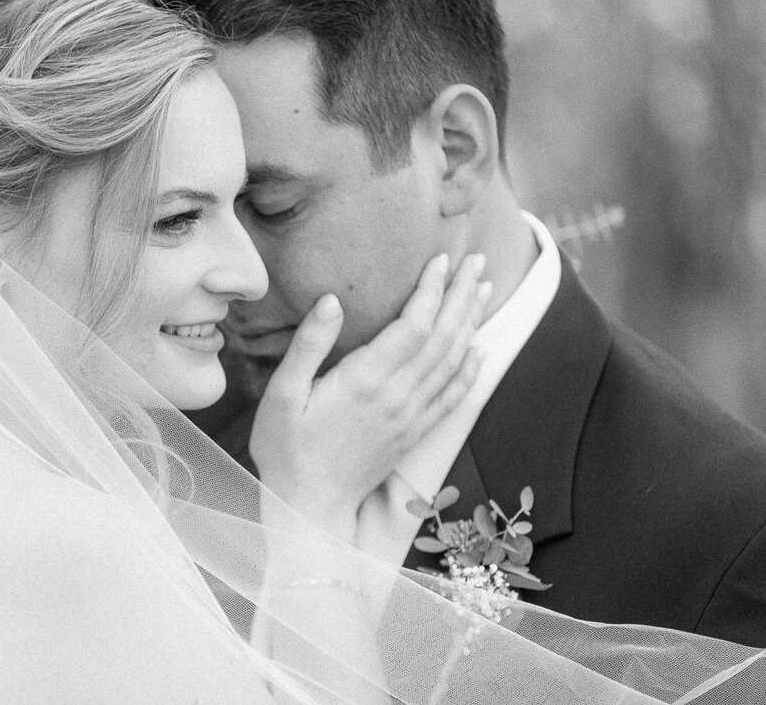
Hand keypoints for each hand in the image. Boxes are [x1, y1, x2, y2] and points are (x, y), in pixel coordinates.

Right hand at [249, 254, 489, 541]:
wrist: (308, 507)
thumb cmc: (286, 448)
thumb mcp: (281, 394)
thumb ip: (308, 346)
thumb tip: (331, 301)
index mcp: (365, 381)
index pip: (413, 325)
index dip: (431, 290)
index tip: (442, 259)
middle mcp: (396, 397)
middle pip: (442, 337)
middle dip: (462, 295)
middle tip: (477, 261)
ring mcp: (409, 418)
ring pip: (452, 362)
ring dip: (471, 322)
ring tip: (484, 289)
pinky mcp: (412, 435)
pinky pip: (452, 398)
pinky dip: (470, 370)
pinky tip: (479, 350)